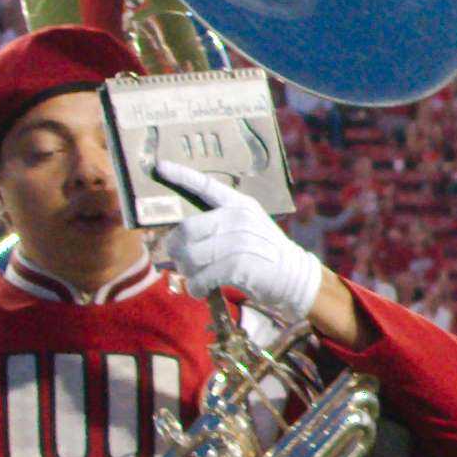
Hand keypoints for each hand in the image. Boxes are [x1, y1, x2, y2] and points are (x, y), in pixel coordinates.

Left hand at [160, 189, 326, 331]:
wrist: (295, 277)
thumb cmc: (265, 254)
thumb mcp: (249, 228)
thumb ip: (221, 224)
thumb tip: (182, 234)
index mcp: (239, 204)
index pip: (206, 185)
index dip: (181, 176)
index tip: (160, 166)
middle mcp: (238, 218)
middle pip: (186, 229)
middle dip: (176, 249)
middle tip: (181, 261)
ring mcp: (239, 240)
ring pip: (191, 256)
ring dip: (187, 272)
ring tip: (194, 278)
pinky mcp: (239, 264)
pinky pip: (202, 277)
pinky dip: (196, 287)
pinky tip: (201, 290)